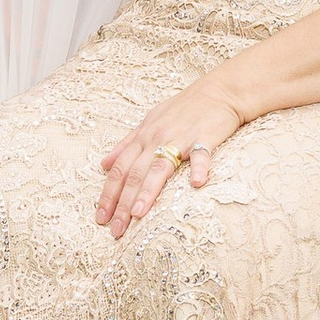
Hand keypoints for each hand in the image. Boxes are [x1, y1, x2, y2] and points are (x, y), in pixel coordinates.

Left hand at [95, 89, 243, 239]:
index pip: (119, 169)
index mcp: (142, 137)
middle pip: (135, 173)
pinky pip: (202, 154)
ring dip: (147, 191)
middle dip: (122, 203)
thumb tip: (102, 164)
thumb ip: (126, 144)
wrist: (219, 91)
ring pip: (159, 167)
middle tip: (115, 229)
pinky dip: (200, 168)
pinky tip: (196, 184)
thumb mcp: (149, 122)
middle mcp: (157, 138)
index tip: (100, 218)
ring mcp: (181, 138)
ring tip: (138, 214)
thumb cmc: (184, 108)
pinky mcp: (206, 136)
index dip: (107, 194)